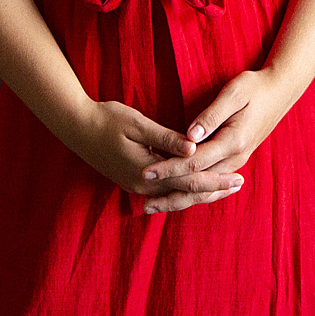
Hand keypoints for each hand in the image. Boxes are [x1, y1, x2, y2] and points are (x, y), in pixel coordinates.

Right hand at [61, 97, 245, 212]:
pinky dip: (183, 192)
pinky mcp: (133, 182)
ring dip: (201, 193)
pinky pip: (165, 193)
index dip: (216, 179)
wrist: (75, 128)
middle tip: (239, 184)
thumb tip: (194, 148)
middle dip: (214, 189)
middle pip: (186, 192)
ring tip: (224, 189)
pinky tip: (194, 189)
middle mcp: (143, 186)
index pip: (190, 180)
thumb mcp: (137, 123)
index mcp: (147, 172)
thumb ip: (165, 138)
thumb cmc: (106, 119)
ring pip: (176, 196)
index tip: (238, 177)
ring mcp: (136, 187)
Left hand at [142, 67, 295, 192]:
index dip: (169, 168)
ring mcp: (237, 161)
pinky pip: (212, 182)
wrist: (280, 92)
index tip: (147, 172)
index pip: (194, 161)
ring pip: (205, 188)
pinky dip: (194, 193)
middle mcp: (236, 157)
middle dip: (170, 194)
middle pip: (198, 183)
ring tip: (154, 207)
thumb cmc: (255, 87)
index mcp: (234, 141)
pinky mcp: (235, 160)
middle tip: (144, 206)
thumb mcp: (234, 93)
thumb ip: (211, 115)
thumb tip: (190, 135)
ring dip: (180, 198)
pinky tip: (177, 197)